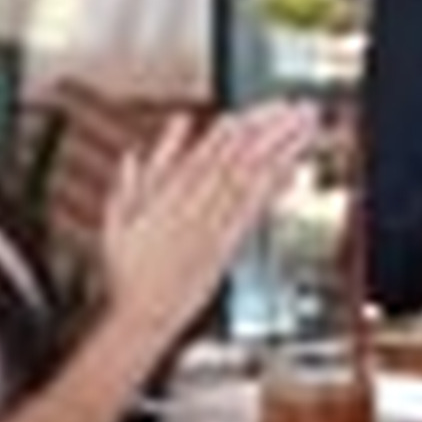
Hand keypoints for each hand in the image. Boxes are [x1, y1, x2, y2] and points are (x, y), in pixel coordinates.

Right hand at [97, 101, 316, 345]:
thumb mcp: (117, 219)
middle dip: (268, 131)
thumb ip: (132, 181)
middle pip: (237, 162)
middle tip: (294, 107)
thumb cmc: (130, 268)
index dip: (231, 131)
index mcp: (168, 198)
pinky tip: (292, 168)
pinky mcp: (229, 245)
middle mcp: (196, 208)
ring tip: (303, 126)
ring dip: (280, 150)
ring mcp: (215, 227)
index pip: (204, 156)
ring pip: (251, 181)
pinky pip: (254, 211)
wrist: (145, 313)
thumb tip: (135, 152)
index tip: (252, 110)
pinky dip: (273, 187)